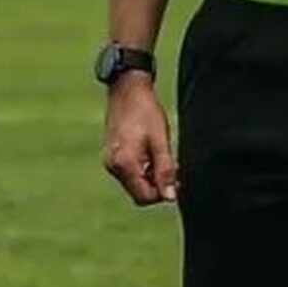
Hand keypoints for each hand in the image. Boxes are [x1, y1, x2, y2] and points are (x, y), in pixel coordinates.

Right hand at [101, 76, 177, 205]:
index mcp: (124, 163)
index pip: (144, 197)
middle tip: (173, 166)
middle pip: (139, 192)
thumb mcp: (160, 141)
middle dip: (158, 185)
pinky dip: (143, 169)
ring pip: (135, 183)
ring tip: (163, 156)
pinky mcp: (112, 155)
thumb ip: (165, 170)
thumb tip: (170, 197)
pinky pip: (129, 173)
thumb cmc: (145, 112)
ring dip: (151, 177)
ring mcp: (110, 161)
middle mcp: (113, 166)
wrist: (126, 89)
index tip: (177, 179)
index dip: (163, 193)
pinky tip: (152, 153)